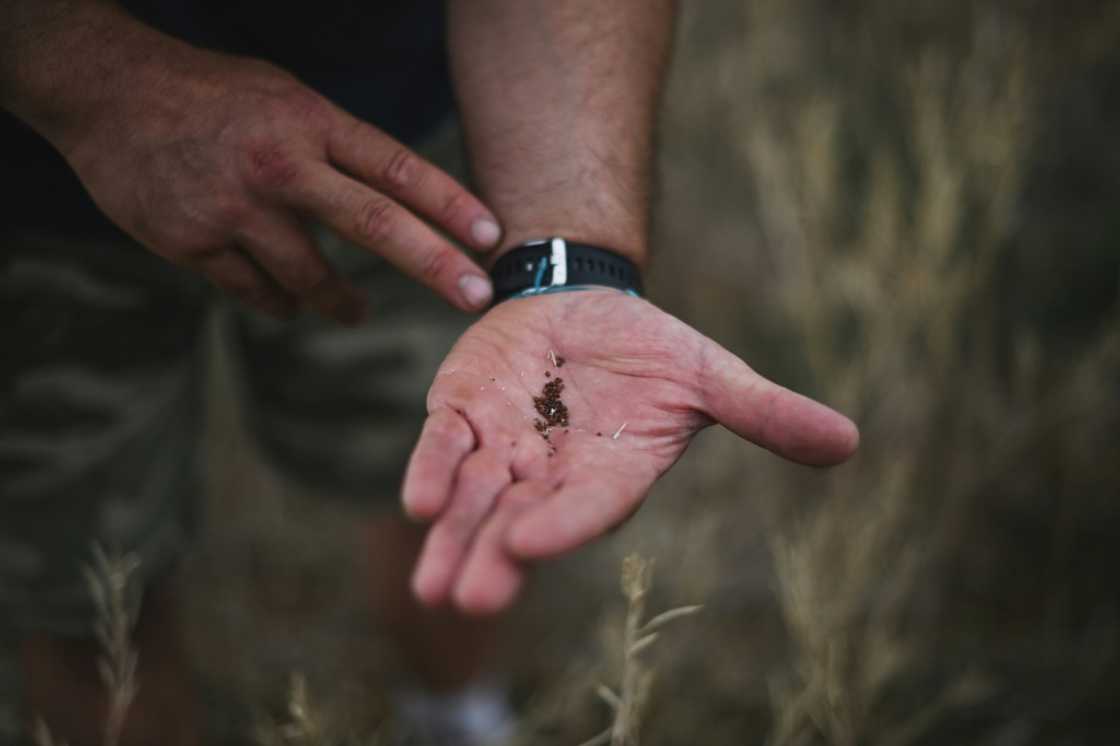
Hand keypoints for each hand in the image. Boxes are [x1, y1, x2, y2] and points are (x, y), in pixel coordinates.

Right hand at [58, 31, 500, 320]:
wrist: (104, 92)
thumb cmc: (210, 95)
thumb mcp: (284, 98)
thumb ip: (335, 146)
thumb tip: (396, 198)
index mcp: (309, 121)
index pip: (395, 166)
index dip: (448, 203)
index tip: (490, 235)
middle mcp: (279, 165)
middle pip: (373, 224)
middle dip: (433, 265)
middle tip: (474, 297)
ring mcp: (234, 208)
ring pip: (310, 277)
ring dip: (342, 301)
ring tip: (357, 309)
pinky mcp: (192, 243)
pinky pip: (256, 293)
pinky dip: (279, 301)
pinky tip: (287, 300)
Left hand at [402, 290, 858, 613]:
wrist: (584, 304)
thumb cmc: (650, 350)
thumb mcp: (709, 377)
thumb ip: (763, 413)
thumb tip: (849, 443)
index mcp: (613, 472)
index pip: (589, 505)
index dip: (563, 523)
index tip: (532, 544)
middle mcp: (553, 474)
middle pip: (521, 521)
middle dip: (494, 557)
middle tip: (467, 598)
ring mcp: (504, 447)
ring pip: (473, 500)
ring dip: (452, 536)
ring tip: (431, 587)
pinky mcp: (464, 414)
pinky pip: (444, 447)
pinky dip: (431, 470)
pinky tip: (417, 502)